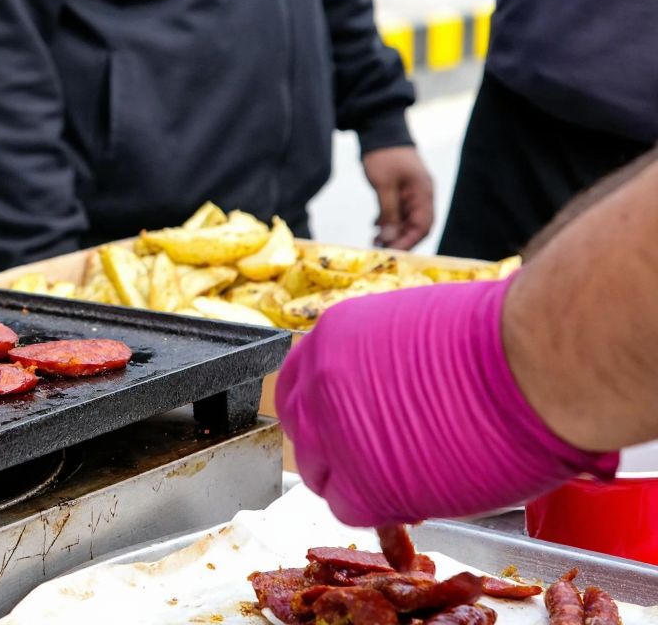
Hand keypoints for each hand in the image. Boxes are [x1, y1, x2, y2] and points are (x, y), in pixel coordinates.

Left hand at [276, 278, 617, 526]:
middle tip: (381, 460)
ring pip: (324, 476)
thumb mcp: (416, 330)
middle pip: (306, 434)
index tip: (349, 427)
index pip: (303, 386)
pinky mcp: (364, 485)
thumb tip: (388, 392)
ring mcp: (335, 435)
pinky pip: (350, 508)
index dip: (328, 413)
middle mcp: (319, 383)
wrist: (537, 361)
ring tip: (413, 476)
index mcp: (332, 336)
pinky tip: (416, 496)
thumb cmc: (503, 338)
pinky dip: (380, 509)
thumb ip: (383, 362)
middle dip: (337, 451)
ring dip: (360, 481)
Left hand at [362, 146, 433, 249]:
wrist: (381, 132)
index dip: (408, 241)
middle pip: (416, 226)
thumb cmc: (384, 156)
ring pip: (406, 221)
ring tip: (374, 240)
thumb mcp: (384, 185)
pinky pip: (399, 213)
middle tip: (379, 248)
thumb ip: (389, 213)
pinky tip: (375, 227)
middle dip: (399, 239)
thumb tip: (390, 238)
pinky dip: (388, 222)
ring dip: (392, 232)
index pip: (423, 226)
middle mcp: (422, 196)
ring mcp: (412, 194)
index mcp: (423, 193)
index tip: (391, 252)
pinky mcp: (402, 193)